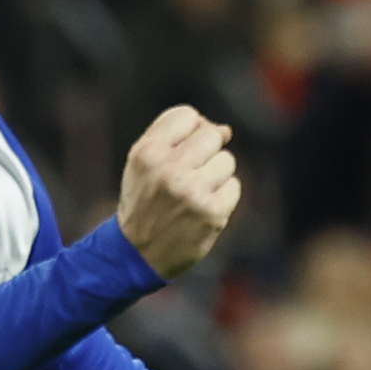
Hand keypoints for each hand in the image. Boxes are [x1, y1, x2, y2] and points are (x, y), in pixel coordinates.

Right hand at [108, 104, 240, 278]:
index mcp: (148, 152)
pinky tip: (203, 209)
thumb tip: (224, 130)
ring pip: (227, 160)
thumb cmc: (145, 200)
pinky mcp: (212, 213)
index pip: (187, 115)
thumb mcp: (143, 162)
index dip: (190, 130)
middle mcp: (169, 170)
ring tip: (195, 193)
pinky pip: (234, 186)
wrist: (137, 253)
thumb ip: (175, 136)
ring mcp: (192, 192)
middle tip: (190, 175)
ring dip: (216, 175)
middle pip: (212, 135)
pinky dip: (223, 197)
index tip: (182, 150)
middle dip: (206, 152)